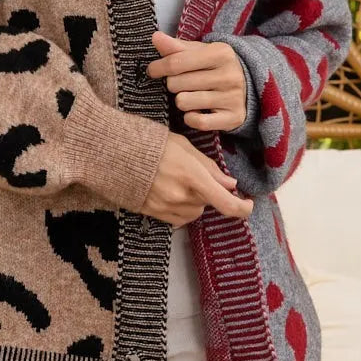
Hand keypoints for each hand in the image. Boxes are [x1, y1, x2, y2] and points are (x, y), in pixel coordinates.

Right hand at [139, 131, 253, 227]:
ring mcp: (165, 207)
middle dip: (208, 191)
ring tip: (177, 181)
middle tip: (193, 174)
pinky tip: (168, 190)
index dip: (242, 208)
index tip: (248, 204)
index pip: (225, 203)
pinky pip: (178, 218)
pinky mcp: (152, 214)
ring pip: (194, 213)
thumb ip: (209, 167)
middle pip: (208, 204)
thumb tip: (230, 184)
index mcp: (191, 175)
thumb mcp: (183, 145)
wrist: (111, 152)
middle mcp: (180, 196)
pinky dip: (180, 208)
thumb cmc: (149, 142)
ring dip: (195, 201)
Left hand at [147, 30, 246, 130]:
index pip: (176, 62)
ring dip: (181, 100)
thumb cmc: (214, 66)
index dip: (158, 67)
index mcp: (221, 53)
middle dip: (172, 84)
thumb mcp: (199, 52)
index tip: (152, 70)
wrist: (247, 86)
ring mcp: (232, 98)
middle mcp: (229, 75)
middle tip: (181, 83)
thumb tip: (155, 37)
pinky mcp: (233, 117)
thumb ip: (176, 46)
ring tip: (190, 95)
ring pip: (184, 102)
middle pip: (176, 83)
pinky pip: (198, 122)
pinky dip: (190, 118)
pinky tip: (195, 110)